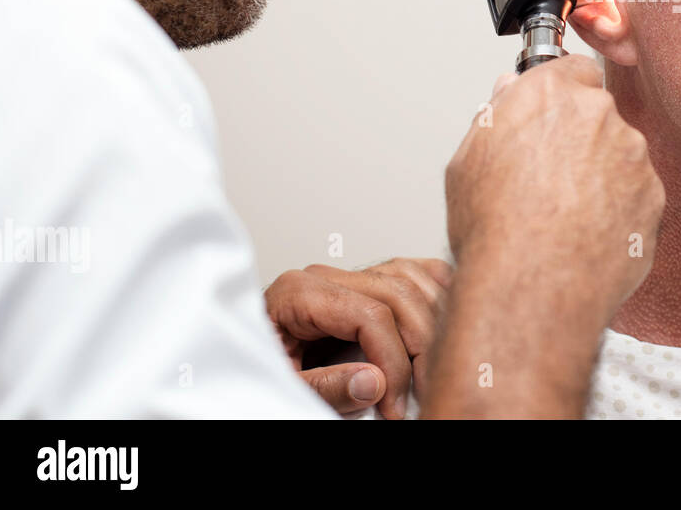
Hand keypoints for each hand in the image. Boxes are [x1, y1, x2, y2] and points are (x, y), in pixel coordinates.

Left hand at [264, 257, 451, 418]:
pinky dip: (433, 292)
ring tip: (432, 368)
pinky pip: (408, 274)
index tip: (396, 406)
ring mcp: (345, 276)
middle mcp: (324, 276)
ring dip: (433, 321)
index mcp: (297, 292)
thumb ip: (325, 386)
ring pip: (411, 278)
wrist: (236, 371)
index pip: (371, 314)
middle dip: (421, 346)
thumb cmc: (256, 375)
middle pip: (398, 294)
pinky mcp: (360, 284)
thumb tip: (374, 381)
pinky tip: (444, 320)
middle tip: (424, 393)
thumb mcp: (282, 388)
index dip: (394, 363)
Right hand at [425, 54, 664, 416]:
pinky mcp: (654, 195)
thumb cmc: (495, 227)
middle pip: (597, 113)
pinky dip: (620, 209)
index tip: (552, 115)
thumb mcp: (467, 159)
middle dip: (581, 137)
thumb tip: (510, 94)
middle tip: (551, 176)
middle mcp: (598, 113)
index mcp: (550, 92)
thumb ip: (496, 115)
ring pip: (621, 155)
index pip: (572, 70)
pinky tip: (588, 233)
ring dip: (603, 174)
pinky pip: (638, 194)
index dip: (562, 96)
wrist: (533, 286)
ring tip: (566, 214)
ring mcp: (633, 154)